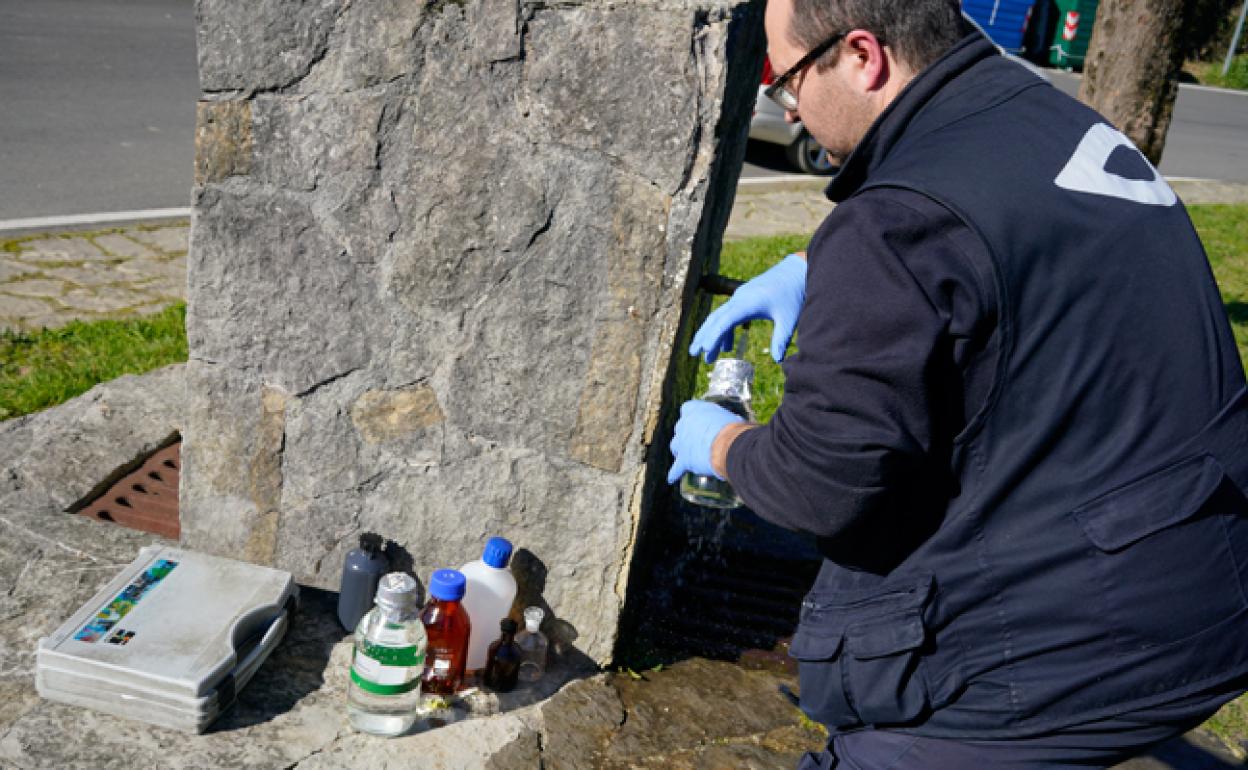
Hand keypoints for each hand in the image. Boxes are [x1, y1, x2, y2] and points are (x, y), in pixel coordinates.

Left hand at [666, 400, 744, 483]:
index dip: (693, 415)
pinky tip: (672, 478)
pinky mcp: (684, 460)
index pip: (688, 408)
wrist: (730, 446)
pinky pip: (676, 469)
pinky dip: (675, 473)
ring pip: (676, 446)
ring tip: (688, 455)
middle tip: (697, 439)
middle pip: (681, 428)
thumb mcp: (729, 418)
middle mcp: (684, 424)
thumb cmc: (734, 430)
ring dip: (681, 450)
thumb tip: (730, 426)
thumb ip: (723, 421)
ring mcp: (682, 443)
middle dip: (687, 433)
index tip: (699, 419)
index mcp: (695, 410)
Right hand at [689, 253, 806, 362]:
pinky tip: (727, 346)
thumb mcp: (790, 319)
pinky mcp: (744, 297)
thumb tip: (778, 360)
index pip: (725, 322)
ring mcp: (740, 296)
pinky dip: (724, 330)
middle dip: (703, 337)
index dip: (714, 337)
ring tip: (709, 356)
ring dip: (712, 335)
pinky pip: (728, 314)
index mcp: (748, 303)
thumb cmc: (794, 293)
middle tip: (694, 354)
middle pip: (715, 319)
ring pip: (719, 316)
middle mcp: (739, 298)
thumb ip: (781, 339)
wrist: (797, 270)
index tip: (705, 351)